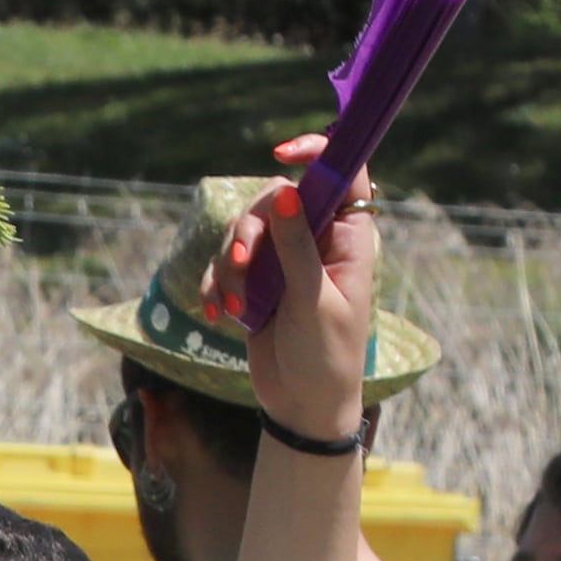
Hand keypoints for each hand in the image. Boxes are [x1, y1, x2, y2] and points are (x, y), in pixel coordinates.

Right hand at [212, 136, 373, 449]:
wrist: (303, 409)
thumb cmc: (326, 358)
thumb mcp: (314, 303)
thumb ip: (298, 249)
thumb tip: (289, 192)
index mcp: (346, 238)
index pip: (341, 173)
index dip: (317, 151)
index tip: (283, 153)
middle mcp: (316, 241)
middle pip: (277, 196)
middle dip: (250, 224)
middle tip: (242, 259)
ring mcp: (284, 260)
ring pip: (246, 228)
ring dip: (228, 261)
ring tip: (231, 303)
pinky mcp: (256, 283)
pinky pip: (226, 263)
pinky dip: (215, 284)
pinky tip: (214, 313)